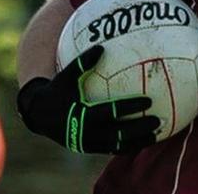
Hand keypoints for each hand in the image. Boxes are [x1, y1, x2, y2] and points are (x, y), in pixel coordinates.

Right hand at [17, 45, 159, 153]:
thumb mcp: (67, 76)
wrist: (39, 116)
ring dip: (139, 141)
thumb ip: (82, 63)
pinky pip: (114, 149)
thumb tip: (101, 47)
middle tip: (158, 120)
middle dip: (140, 128)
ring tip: (158, 134)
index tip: (148, 101)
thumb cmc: (57, 91)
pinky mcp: (91, 149)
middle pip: (119, 133)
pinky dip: (130, 146)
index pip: (112, 111)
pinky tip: (146, 139)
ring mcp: (89, 143)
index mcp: (83, 114)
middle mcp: (87, 132)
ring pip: (118, 145)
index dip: (130, 107)